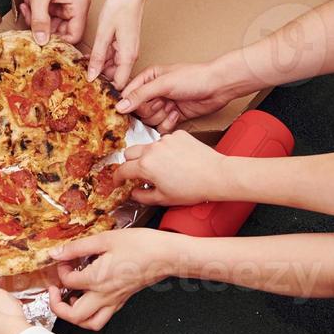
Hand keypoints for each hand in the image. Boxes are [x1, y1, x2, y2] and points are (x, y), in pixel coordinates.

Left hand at [19, 0, 89, 44]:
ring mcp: (63, 2)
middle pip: (62, 31)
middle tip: (29, 25)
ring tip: (28, 7)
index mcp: (78, 4)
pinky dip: (34, 11)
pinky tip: (27, 2)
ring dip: (36, 19)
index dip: (59, 42)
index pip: (75, 35)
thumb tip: (42, 42)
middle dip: (43, 29)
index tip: (42, 44)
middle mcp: (74, 5)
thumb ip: (40, 21)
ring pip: (51, 24)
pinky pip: (45, 14)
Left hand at [47, 228, 175, 330]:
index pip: (68, 282)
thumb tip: (57, 253)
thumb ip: (77, 248)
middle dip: (57, 306)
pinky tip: (89, 297)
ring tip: (70, 300)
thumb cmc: (141, 246)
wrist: (166, 255)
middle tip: (55, 292)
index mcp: (97, 279)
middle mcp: (104, 295)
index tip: (64, 258)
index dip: (61, 269)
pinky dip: (90, 314)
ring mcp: (114, 301)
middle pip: (74, 315)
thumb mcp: (105, 239)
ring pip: (89, 324)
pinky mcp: (122, 301)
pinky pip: (102, 317)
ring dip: (75, 317)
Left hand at [87, 0, 144, 87]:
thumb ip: (98, 56)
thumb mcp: (104, 34)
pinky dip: (101, 58)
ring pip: (112, 67)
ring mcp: (127, 50)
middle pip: (115, 76)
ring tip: (81, 70)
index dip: (108, 90)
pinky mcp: (123, 44)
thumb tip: (92, 75)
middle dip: (100, 79)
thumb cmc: (120, 9)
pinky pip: (111, 57)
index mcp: (127, 57)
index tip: (92, 93)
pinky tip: (87, 58)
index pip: (120, 83)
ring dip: (98, 68)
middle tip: (81, 82)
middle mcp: (129, 56)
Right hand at [114, 131, 228, 206]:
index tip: (118, 181)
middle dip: (130, 164)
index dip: (117, 178)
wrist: (216, 175)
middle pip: (130, 153)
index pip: (122, 170)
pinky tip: (177, 160)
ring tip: (163, 169)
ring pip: (148, 146)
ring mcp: (166, 139)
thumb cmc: (192, 189)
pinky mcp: (178, 134)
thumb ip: (143, 196)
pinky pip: (165, 141)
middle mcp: (153, 148)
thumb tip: (134, 193)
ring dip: (149, 156)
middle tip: (139, 175)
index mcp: (146, 165)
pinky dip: (166, 150)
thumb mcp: (163, 199)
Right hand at [115, 61, 239, 132]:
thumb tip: (121, 106)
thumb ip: (140, 95)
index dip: (130, 104)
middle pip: (139, 111)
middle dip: (151, 110)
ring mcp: (163, 104)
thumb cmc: (193, 77)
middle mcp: (154, 91)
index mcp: (148, 78)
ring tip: (172, 107)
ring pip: (150, 120)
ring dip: (161, 117)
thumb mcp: (163, 84)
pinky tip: (177, 114)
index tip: (135, 109)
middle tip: (162, 103)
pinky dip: (169, 123)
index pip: (128, 95)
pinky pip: (161, 127)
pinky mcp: (173, 116)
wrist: (218, 87)